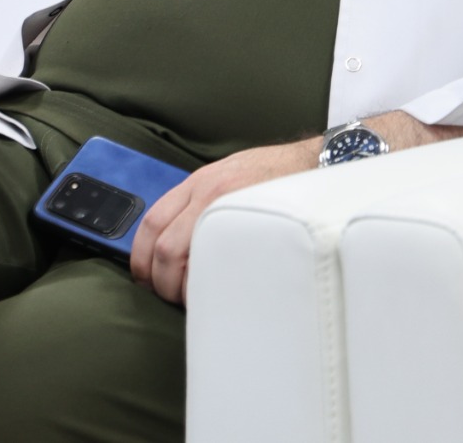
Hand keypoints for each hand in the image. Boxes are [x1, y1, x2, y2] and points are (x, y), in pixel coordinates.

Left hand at [126, 112, 462, 304]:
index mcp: (199, 183)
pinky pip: (218, 266)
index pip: (150, 223)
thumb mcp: (232, 176)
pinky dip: (210, 287)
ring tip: (197, 300)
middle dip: (160, 282)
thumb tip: (179, 241)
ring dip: (183, 290)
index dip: (140, 258)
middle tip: (171, 297)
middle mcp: (207, 193)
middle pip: (163, 249)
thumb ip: (202, 202)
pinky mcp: (253, 225)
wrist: (323, 164)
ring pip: (183, 261)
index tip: (145, 277)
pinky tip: (220, 294)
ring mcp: (228, 209)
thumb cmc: (278, 176)